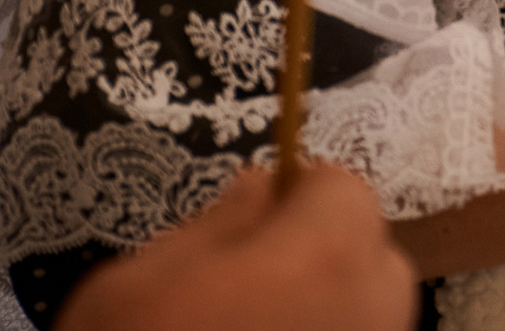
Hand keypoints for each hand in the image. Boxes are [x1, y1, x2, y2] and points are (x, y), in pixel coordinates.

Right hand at [59, 163, 415, 330]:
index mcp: (323, 256)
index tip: (260, 211)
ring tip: (251, 325)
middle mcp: (370, 310)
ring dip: (326, 305)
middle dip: (321, 251)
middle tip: (248, 277)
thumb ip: (214, 226)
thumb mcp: (134, 285)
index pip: (347, 191)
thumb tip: (260, 187)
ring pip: (369, 310)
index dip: (302, 194)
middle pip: (369, 252)